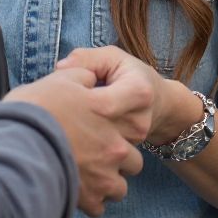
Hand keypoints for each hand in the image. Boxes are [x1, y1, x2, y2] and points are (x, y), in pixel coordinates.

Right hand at [6, 66, 150, 216]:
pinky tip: (77, 188)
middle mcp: (113, 144)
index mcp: (108, 109)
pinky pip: (100, 206)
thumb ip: (81, 73)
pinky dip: (91, 200)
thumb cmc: (34, 110)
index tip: (113, 106)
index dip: (128, 99)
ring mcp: (104, 175)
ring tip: (87, 173)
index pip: (140, 98)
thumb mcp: (59, 78)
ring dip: (108, 181)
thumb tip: (90, 79)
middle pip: (134, 157)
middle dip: (119, 155)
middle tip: (96, 149)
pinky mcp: (88, 198)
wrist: (13, 146)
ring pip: (121, 186)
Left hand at [57, 45, 199, 145]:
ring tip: (68, 121)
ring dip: (75, 135)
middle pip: (94, 127)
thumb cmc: (130, 76)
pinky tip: (77, 135)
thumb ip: (87, 58)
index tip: (65, 94)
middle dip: (70, 120)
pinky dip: (83, 147)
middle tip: (56, 110)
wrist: (161, 104)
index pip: (103, 104)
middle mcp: (138, 122)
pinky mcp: (128, 158)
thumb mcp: (112, 58)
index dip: (77, 100)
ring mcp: (134, 144)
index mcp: (138, 92)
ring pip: (93, 146)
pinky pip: (98, 157)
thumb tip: (59, 68)